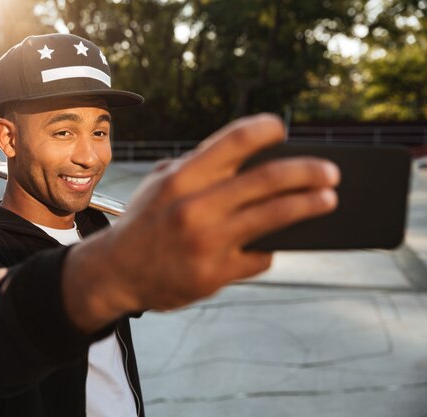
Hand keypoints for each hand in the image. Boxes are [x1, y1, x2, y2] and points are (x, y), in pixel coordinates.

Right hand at [64, 114, 339, 331]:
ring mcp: (207, 242)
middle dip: (308, 171)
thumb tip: (249, 156)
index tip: (282, 129)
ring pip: (275, 217)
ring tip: (328, 199)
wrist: (117, 271)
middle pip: (268, 179)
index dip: (266, 129)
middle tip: (331, 172)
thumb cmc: (144, 221)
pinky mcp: (215, 274)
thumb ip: (199, 167)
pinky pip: (260, 256)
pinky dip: (270, 247)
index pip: (234, 140)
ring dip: (310, 205)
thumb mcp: (160, 183)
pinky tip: (275, 243)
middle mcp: (195, 207)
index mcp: (181, 178)